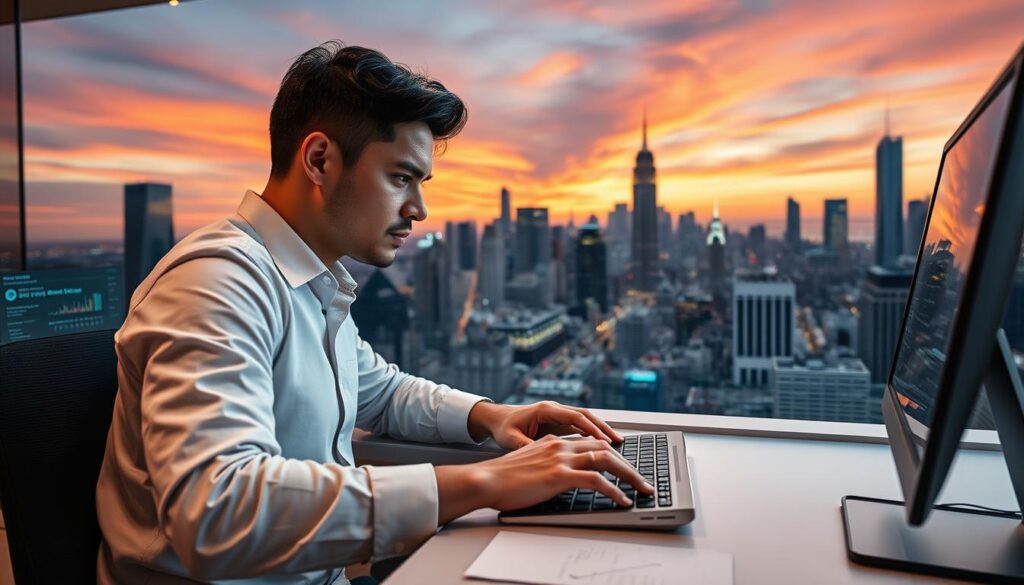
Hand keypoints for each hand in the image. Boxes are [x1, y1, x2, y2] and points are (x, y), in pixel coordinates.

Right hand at [434, 435, 654, 522]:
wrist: (485, 479)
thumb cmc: (500, 478)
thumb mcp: (527, 465)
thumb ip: (544, 464)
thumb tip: (555, 476)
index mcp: (553, 442)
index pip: (590, 442)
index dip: (610, 453)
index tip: (624, 463)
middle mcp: (560, 445)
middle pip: (604, 448)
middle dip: (627, 463)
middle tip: (642, 478)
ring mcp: (562, 458)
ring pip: (607, 460)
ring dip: (630, 475)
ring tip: (643, 489)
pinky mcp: (560, 474)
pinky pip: (597, 481)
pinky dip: (615, 491)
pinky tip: (623, 500)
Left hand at [467, 400, 623, 449]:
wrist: (495, 419)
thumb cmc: (502, 428)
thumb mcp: (511, 439)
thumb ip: (527, 446)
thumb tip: (540, 456)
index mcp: (545, 409)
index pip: (574, 417)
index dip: (591, 429)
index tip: (604, 440)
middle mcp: (554, 409)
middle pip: (586, 416)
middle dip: (603, 427)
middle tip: (618, 441)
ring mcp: (558, 415)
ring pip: (585, 420)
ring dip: (601, 430)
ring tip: (617, 442)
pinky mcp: (558, 423)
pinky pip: (580, 427)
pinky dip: (592, 434)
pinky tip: (602, 445)